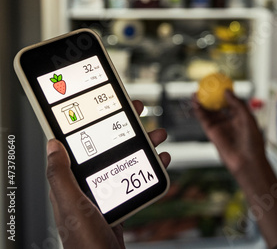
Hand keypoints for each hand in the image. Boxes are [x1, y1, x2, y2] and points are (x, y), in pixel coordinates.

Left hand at [46, 100, 169, 248]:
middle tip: (140, 113)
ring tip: (157, 135)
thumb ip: (61, 175)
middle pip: (108, 147)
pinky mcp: (120, 204)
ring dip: (143, 144)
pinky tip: (160, 162)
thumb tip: (53, 144)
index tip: (110, 105)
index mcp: (71, 182)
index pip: (80, 142)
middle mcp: (87, 185)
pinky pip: (137, 179)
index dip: (94, 120)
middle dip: (126, 127)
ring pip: (126, 160)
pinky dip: (150, 168)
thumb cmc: (85, 243)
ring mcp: (105, 194)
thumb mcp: (72, 205)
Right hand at [192, 90, 265, 175]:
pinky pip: (204, 121)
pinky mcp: (213, 134)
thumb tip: (226, 91)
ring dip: (201, 103)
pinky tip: (196, 104)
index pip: (230, 102)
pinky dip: (199, 112)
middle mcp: (229, 121)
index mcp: (240, 116)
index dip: (223, 93)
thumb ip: (237, 103)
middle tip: (203, 87)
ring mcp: (220, 127)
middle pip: (217, 106)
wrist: (247, 161)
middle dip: (209, 97)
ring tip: (195, 93)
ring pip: (209, 112)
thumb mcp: (248, 118)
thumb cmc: (253, 141)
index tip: (217, 83)